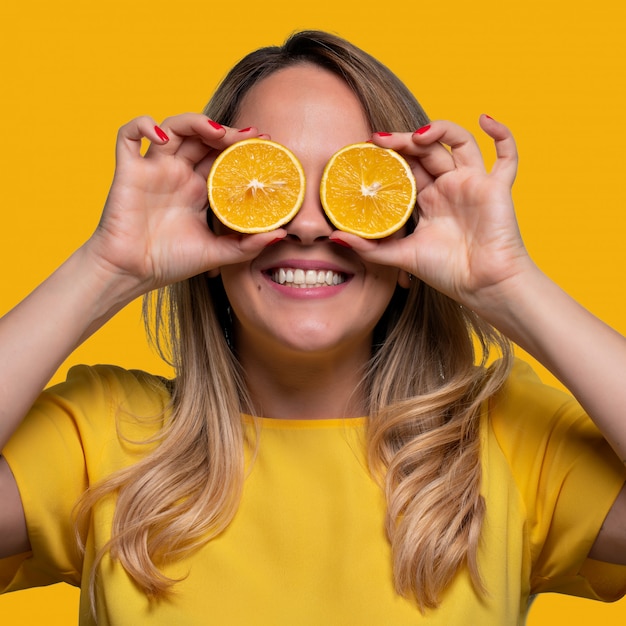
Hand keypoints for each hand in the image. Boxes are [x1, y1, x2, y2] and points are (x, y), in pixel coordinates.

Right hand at [85, 114, 282, 295]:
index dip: (242, 146)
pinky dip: (142, 125)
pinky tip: (160, 136)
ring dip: (195, 121)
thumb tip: (281, 234)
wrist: (132, 274)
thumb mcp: (217, 253)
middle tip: (249, 137)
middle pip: (202, 137)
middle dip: (226, 132)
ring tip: (216, 132)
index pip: (222, 157)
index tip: (266, 143)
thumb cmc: (170, 263)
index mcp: (198, 189)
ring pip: (172, 127)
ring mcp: (153, 169)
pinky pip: (128, 135)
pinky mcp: (128, 171)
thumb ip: (247, 245)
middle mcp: (178, 174)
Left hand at [334, 116, 531, 314]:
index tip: (366, 148)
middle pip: (427, 150)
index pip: (407, 167)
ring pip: (459, 143)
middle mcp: (448, 187)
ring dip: (439, 131)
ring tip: (417, 136)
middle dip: (403, 141)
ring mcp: (473, 184)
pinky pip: (506, 156)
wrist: (481, 286)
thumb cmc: (446, 272)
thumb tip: (334, 238)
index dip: (389, 155)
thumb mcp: (400, 256)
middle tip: (380, 140)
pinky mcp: (496, 187)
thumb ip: (369, 247)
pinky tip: (485, 119)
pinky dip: (502, 134)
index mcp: (427, 200)